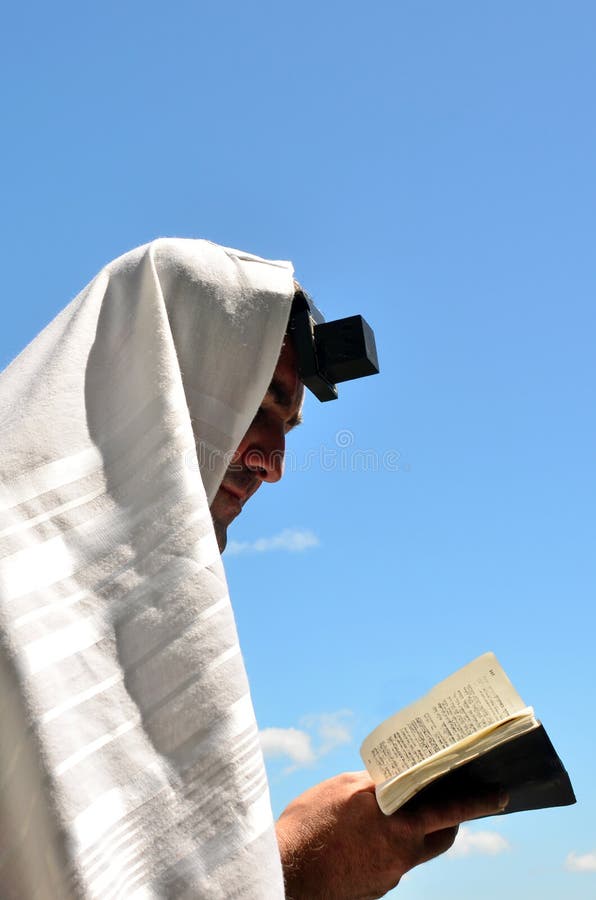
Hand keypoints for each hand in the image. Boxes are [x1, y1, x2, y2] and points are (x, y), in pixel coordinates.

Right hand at [276, 771, 506, 899]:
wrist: (286, 875)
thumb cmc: (310, 826)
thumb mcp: (342, 788)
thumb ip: (375, 784)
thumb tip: (393, 780)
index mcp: (400, 824)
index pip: (452, 810)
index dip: (478, 802)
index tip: (500, 795)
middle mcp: (402, 854)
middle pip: (441, 836)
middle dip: (451, 817)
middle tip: (448, 798)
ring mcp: (390, 876)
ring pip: (415, 850)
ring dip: (413, 831)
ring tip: (392, 813)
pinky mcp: (376, 889)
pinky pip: (392, 863)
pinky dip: (387, 847)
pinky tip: (364, 837)